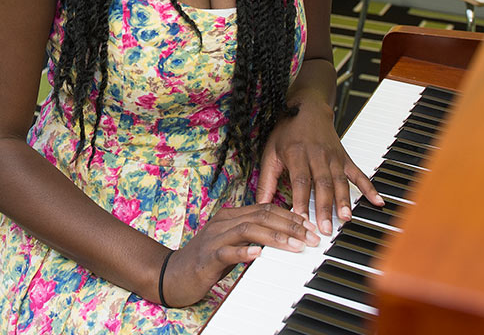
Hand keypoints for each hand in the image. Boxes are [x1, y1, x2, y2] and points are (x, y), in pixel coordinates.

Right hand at [160, 203, 317, 306]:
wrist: (172, 274)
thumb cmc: (206, 261)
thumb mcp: (233, 244)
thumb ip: (254, 236)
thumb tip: (285, 235)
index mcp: (231, 216)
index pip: (266, 208)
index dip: (290, 216)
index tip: (310, 227)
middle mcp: (224, 222)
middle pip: (262, 215)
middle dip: (290, 225)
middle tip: (310, 238)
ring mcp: (214, 238)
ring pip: (249, 229)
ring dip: (275, 237)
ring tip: (295, 246)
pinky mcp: (207, 257)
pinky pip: (228, 251)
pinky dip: (244, 251)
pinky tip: (258, 254)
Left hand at [256, 103, 382, 235]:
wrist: (308, 108)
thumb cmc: (287, 131)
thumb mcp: (270, 152)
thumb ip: (266, 180)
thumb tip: (259, 204)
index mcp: (297, 154)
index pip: (301, 180)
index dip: (302, 200)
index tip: (302, 218)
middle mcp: (317, 155)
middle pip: (322, 184)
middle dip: (325, 207)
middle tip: (325, 228)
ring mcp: (333, 157)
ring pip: (340, 181)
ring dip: (344, 201)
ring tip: (346, 218)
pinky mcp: (345, 158)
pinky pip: (358, 174)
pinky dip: (369, 188)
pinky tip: (377, 201)